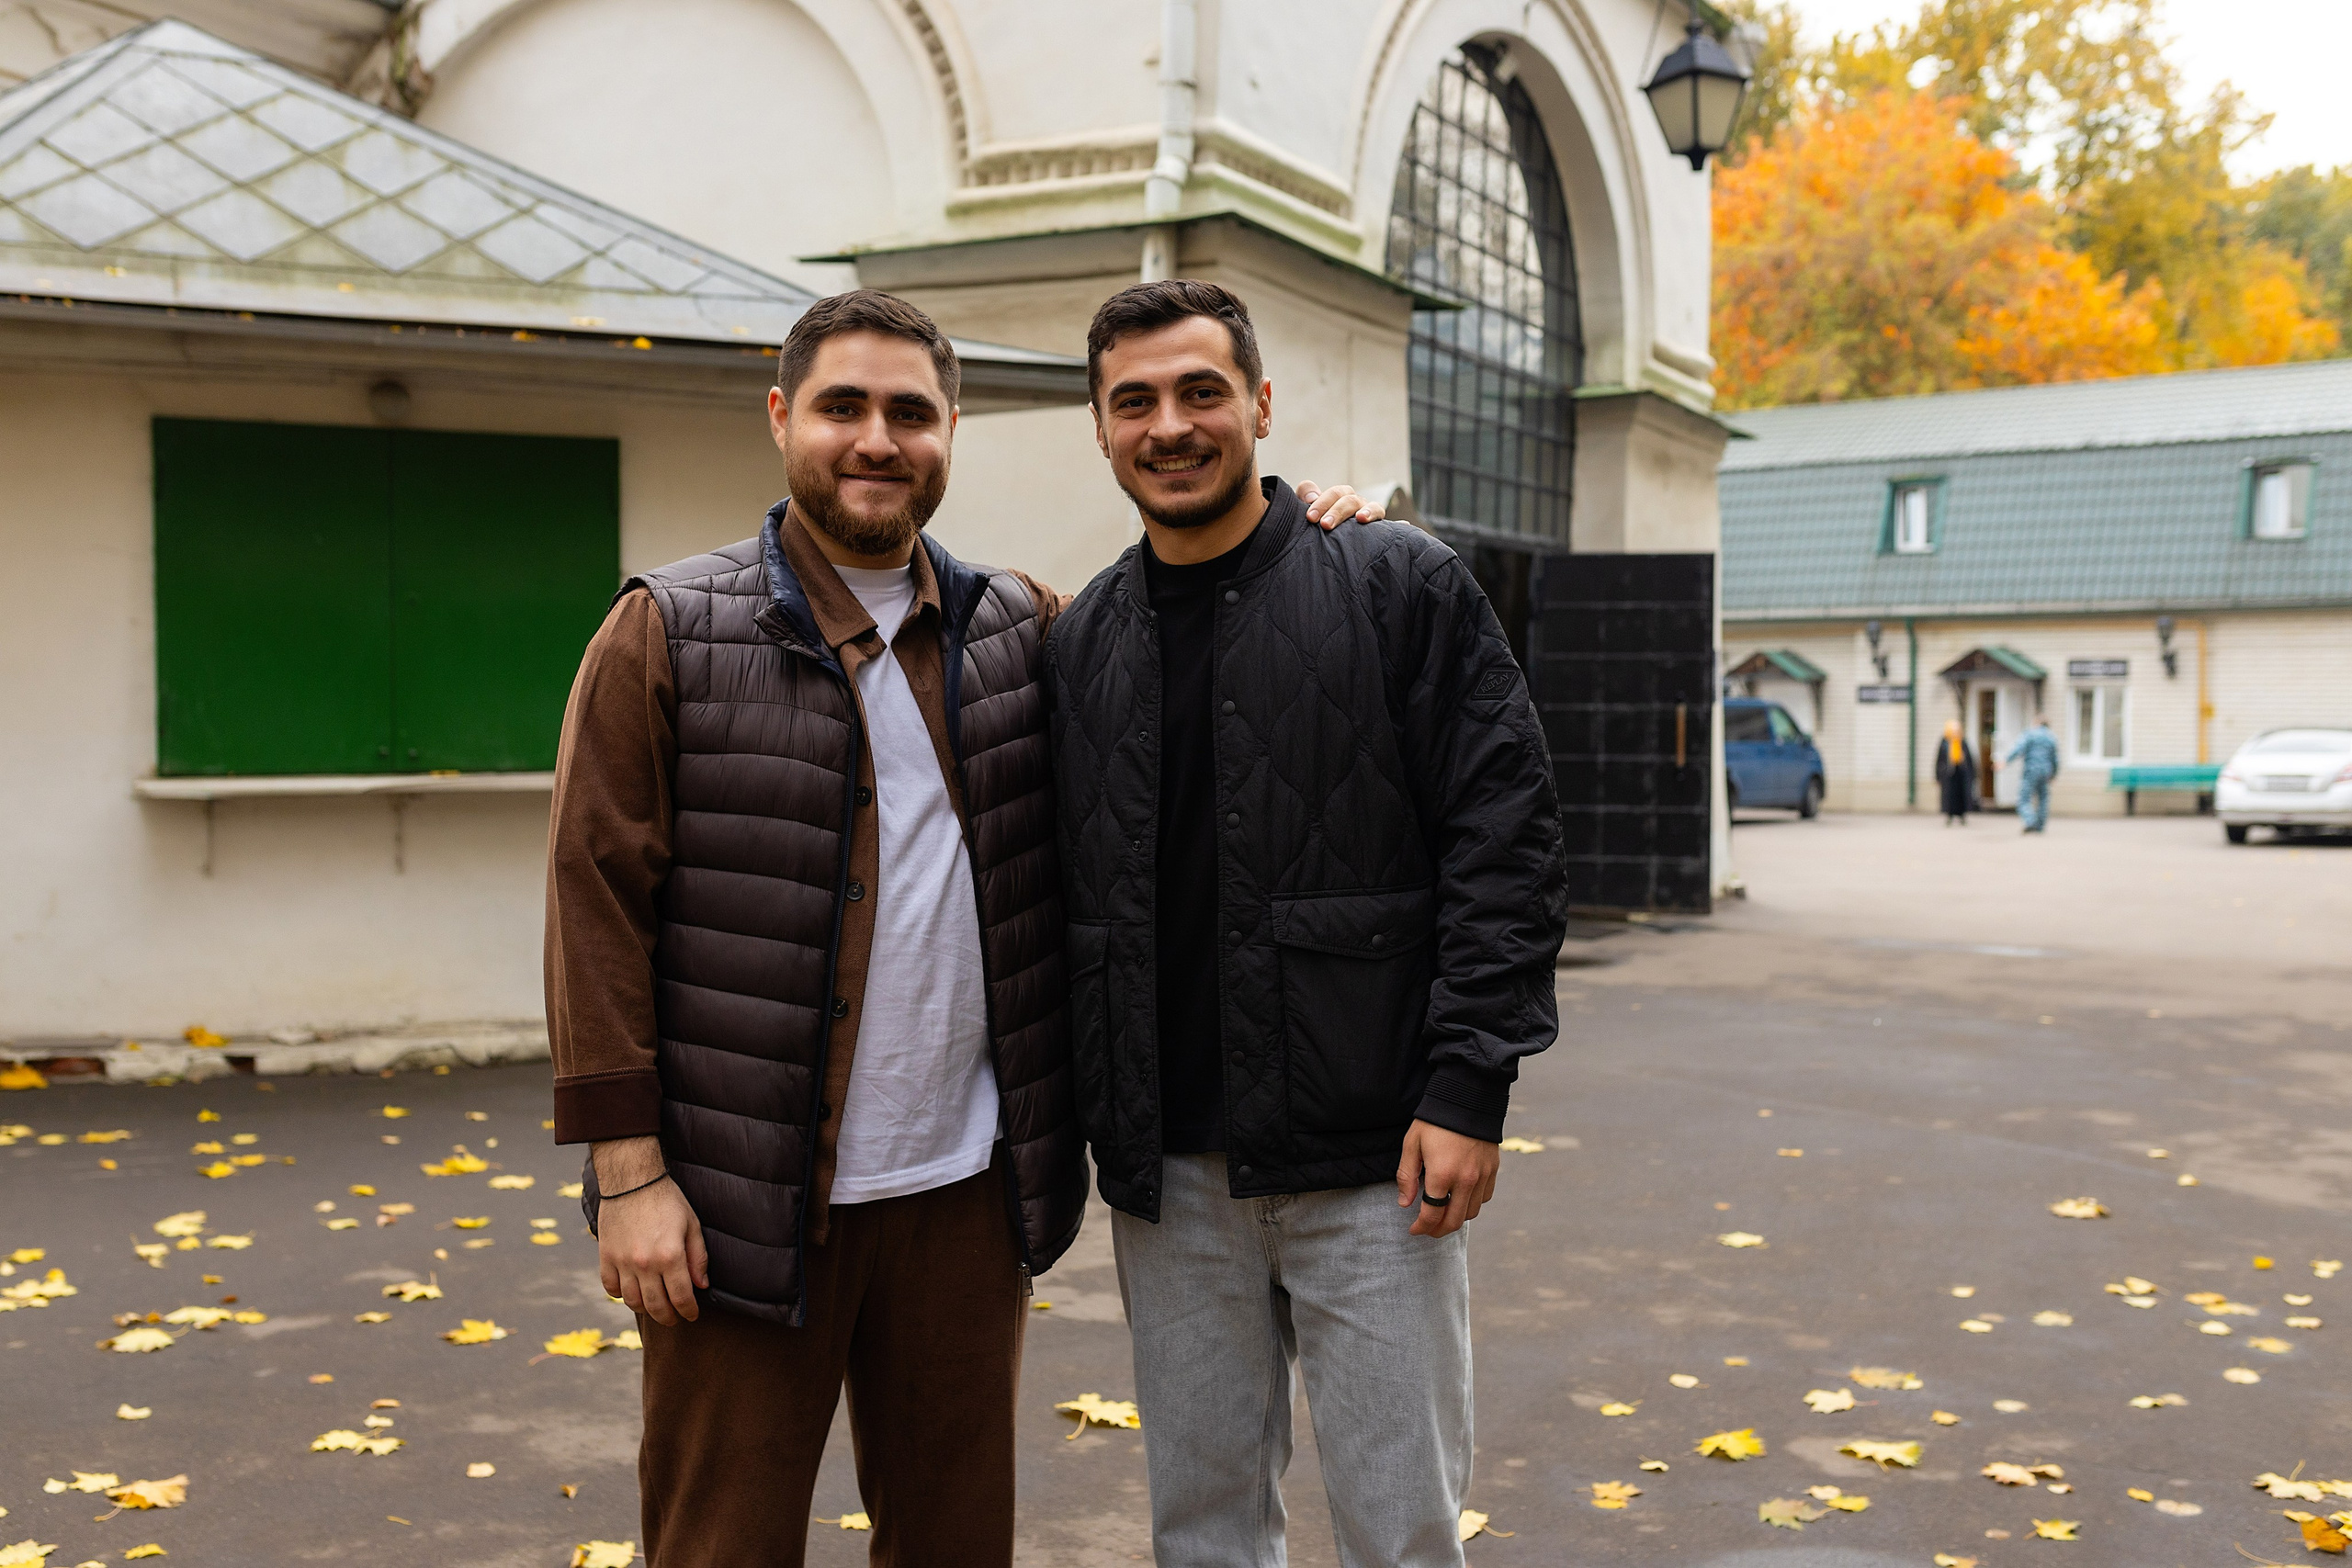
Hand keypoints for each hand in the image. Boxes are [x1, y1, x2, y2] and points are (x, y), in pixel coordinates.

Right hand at [592, 1135, 707, 1325]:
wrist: (632, 1180)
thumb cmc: (667, 1200)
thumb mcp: (691, 1224)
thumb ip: (698, 1257)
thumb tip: (701, 1285)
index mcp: (670, 1256)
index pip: (681, 1297)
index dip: (689, 1311)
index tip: (692, 1315)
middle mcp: (645, 1264)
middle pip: (656, 1306)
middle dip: (668, 1317)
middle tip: (674, 1318)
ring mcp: (622, 1262)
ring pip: (632, 1301)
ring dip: (645, 1309)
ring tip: (654, 1307)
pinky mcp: (605, 1257)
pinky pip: (610, 1287)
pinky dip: (620, 1295)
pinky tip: (631, 1292)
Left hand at [1297, 479, 1385, 528]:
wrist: (1339, 552)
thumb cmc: (1322, 530)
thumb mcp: (1311, 516)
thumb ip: (1304, 499)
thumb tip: (1310, 497)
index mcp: (1333, 497)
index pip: (1325, 493)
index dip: (1319, 502)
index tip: (1310, 517)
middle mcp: (1348, 499)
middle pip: (1340, 495)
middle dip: (1330, 509)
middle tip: (1323, 524)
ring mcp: (1362, 506)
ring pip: (1354, 501)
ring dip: (1343, 511)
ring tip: (1335, 523)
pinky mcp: (1376, 515)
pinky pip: (1377, 509)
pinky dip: (1370, 511)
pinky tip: (1362, 518)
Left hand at [1395, 1119, 1500, 1237]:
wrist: (1467, 1098)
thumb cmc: (1434, 1120)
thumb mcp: (1412, 1144)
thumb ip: (1407, 1176)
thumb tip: (1405, 1203)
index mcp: (1441, 1175)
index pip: (1431, 1215)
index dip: (1421, 1227)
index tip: (1413, 1230)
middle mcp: (1465, 1180)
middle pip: (1453, 1221)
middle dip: (1438, 1231)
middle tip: (1427, 1230)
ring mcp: (1482, 1176)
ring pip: (1471, 1213)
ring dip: (1456, 1219)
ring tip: (1443, 1216)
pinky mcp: (1493, 1169)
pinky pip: (1484, 1198)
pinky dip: (1472, 1204)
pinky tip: (1461, 1199)